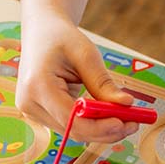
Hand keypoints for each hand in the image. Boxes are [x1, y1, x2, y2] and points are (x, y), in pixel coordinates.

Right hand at [16, 10, 136, 142]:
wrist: (41, 31)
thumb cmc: (61, 38)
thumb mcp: (86, 54)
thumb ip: (103, 83)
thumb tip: (127, 104)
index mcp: (39, 85)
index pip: (71, 119)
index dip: (100, 126)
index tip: (126, 123)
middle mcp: (30, 103)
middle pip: (73, 130)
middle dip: (106, 131)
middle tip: (134, 124)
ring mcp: (32, 111)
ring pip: (72, 131)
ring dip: (101, 130)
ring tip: (128, 120)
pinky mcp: (40, 113)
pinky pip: (69, 125)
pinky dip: (92, 124)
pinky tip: (111, 117)